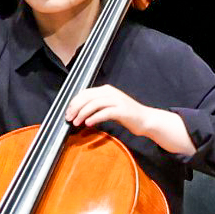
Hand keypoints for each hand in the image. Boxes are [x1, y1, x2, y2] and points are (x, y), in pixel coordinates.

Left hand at [65, 85, 193, 156]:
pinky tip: (88, 123)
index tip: (68, 112)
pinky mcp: (122, 110)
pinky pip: (105, 112)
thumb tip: (79, 112)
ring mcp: (117, 100)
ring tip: (76, 122)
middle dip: (75, 108)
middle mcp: (111, 92)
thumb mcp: (109, 107)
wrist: (146, 120)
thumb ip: (97, 106)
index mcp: (106, 90)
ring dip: (83, 114)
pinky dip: (94, 118)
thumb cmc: (127, 115)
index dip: (74, 102)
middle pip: (87, 97)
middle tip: (69, 118)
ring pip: (94, 104)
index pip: (85, 93)